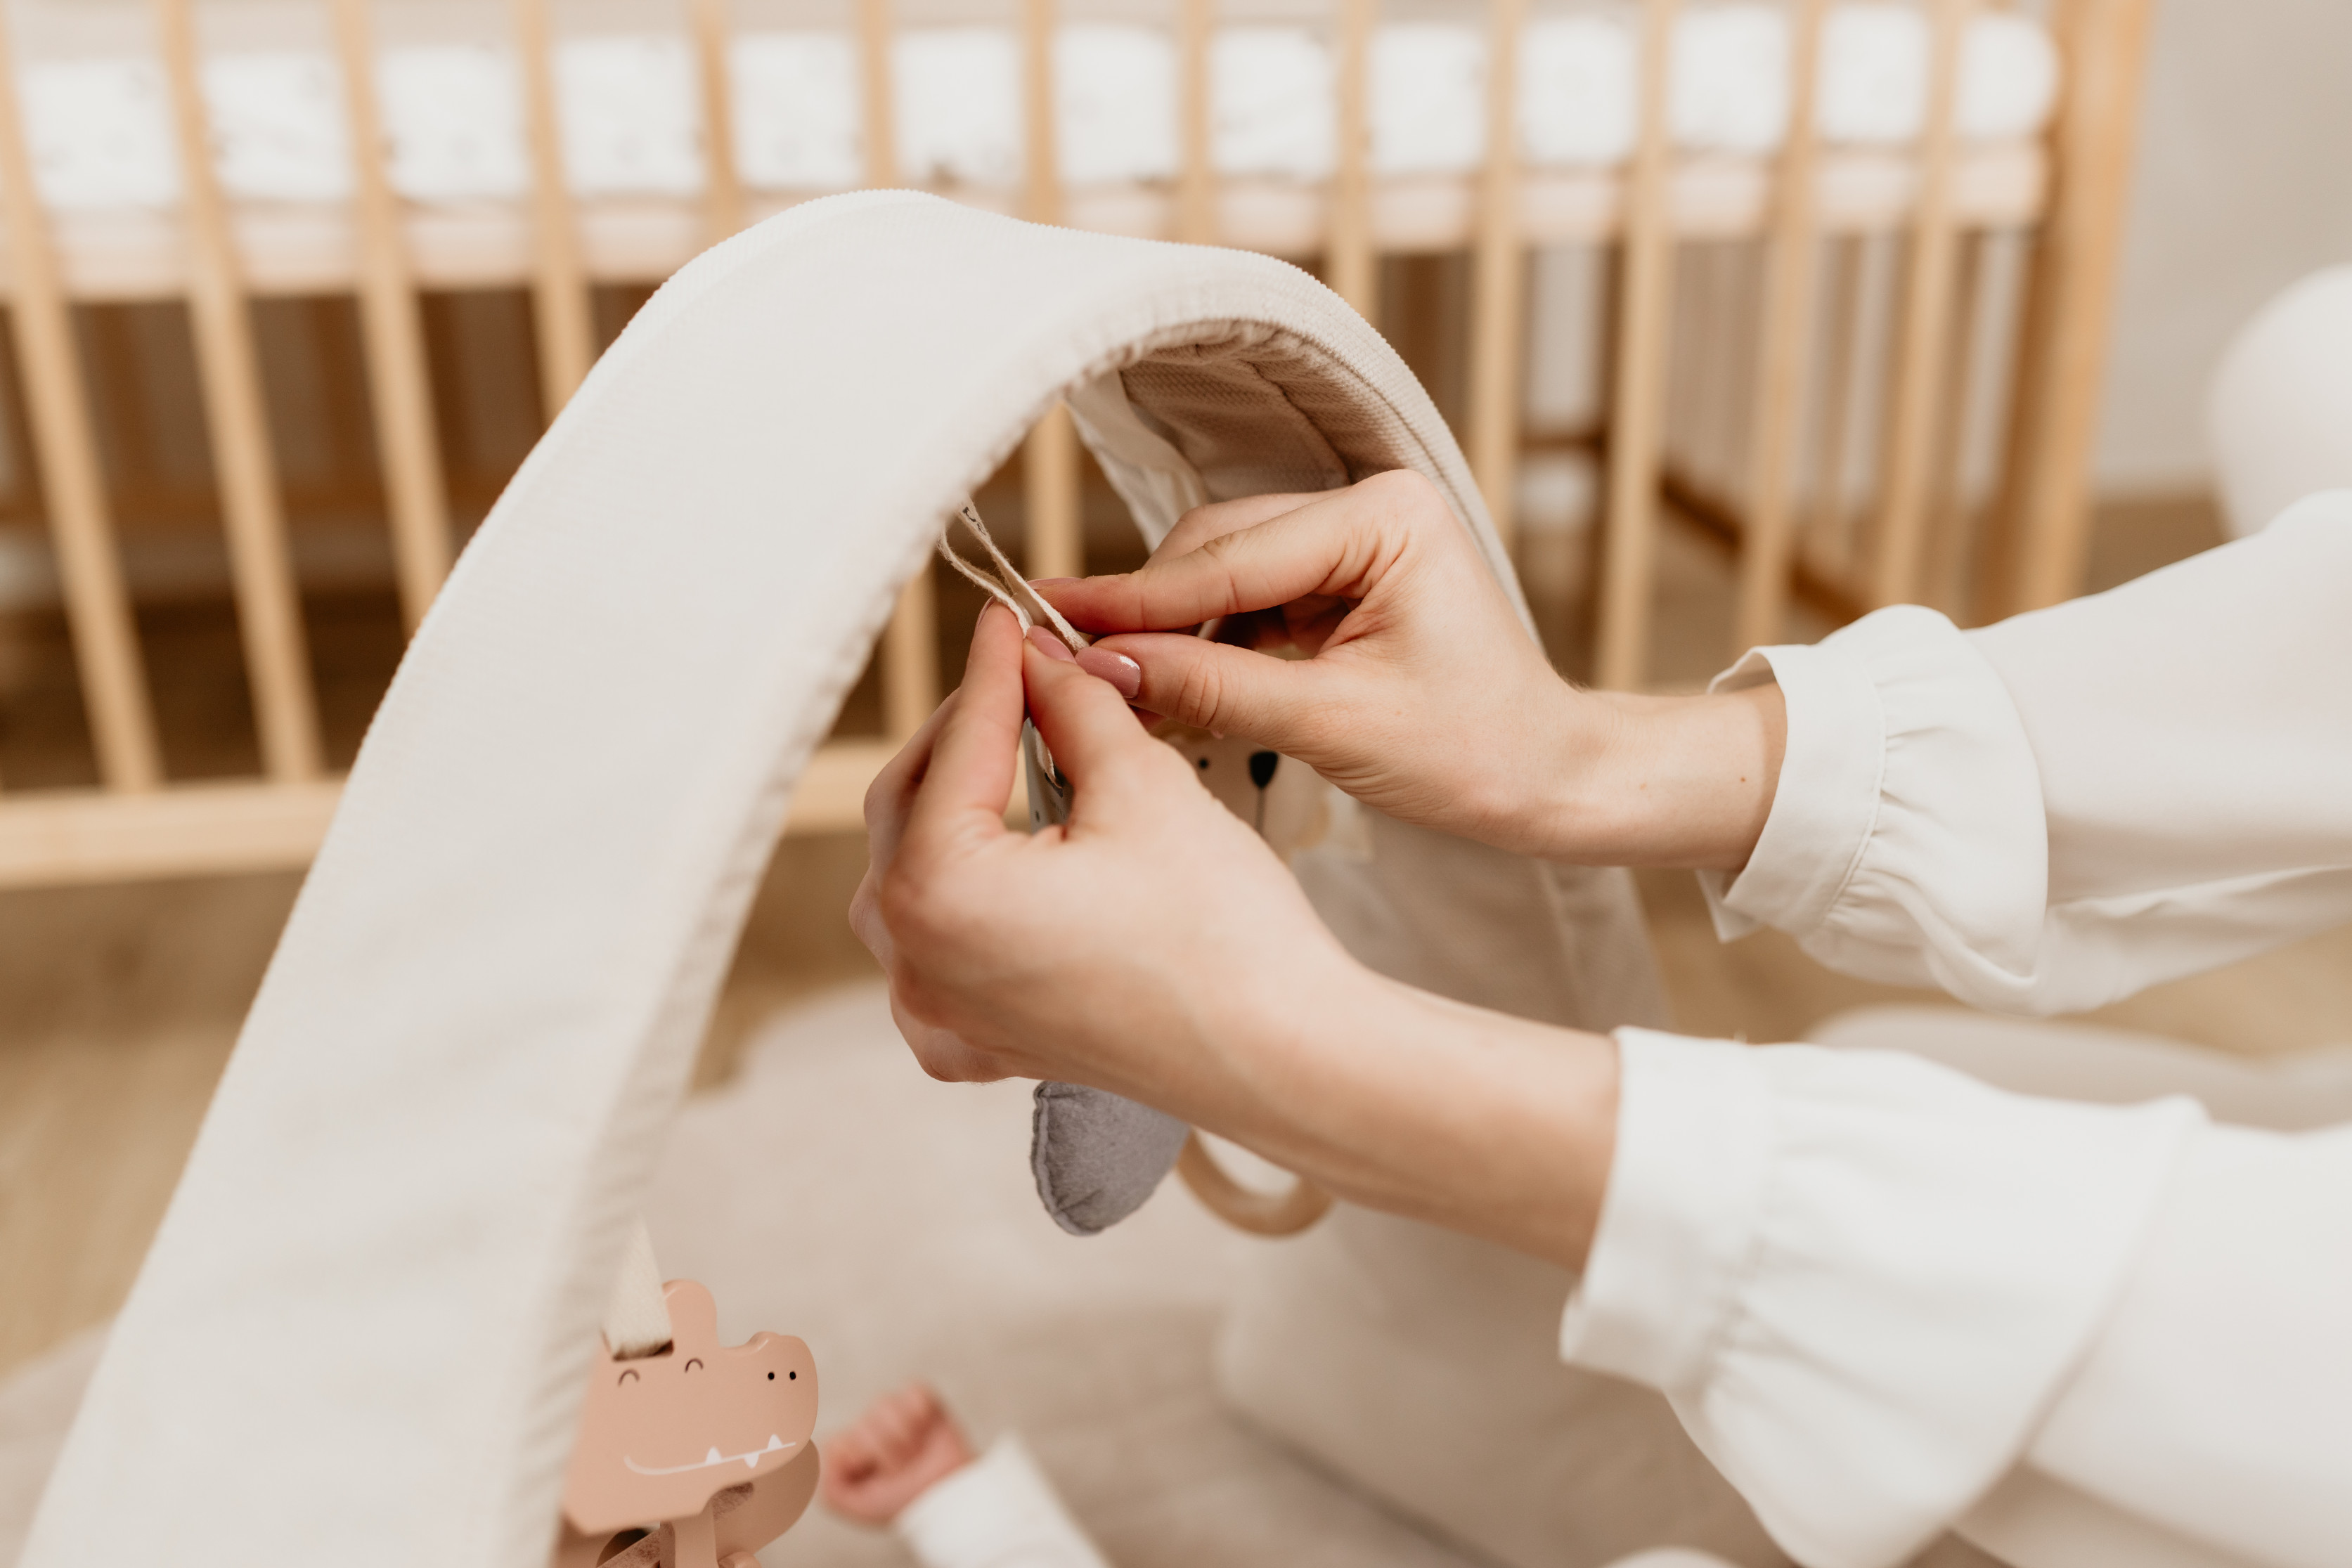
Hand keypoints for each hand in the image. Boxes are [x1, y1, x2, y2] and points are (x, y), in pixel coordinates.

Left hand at [820, 1383, 974, 1525]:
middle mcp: (870, 1430)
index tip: (873, 1478)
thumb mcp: (854, 1505)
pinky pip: (913, 1390)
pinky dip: (921, 1412)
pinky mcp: (923, 1403)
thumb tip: (832, 1450)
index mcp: (851, 1451)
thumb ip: (829, 1483)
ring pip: (884, 1405)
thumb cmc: (899, 1503)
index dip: (857, 1459)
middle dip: (885, 1453)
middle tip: (902, 1471)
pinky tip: (927, 1430)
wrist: (943, 1501)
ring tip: (916, 1454)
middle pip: (864, 1425)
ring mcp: (897, 1414)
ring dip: (903, 1436)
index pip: (838, 1441)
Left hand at [848, 603, 1357, 1107]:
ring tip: (1012, 752)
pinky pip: (934, 952)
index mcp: (939, 891)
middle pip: (910, 809)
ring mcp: (938, 1015)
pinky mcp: (975, 1046)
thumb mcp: (1143, 785)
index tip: (1016, 617)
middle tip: (1020, 674)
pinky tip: (1002, 863)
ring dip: (952, 813)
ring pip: (911, 879)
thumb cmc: (1224, 936)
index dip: (995, 668)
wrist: (1284, 1057)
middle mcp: (916, 963)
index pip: (959, 744)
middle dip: (966, 734)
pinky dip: (957, 899)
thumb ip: (1074, 704)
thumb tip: (1042, 657)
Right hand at [1041, 469, 1784, 869]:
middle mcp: (1368, 505)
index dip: (1136, 599)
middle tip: (1073, 668)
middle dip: (1152, 617)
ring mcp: (1352, 540)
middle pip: (1216, 550)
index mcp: (1384, 516)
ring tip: (1125, 695)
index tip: (1050, 617)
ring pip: (1221, 576)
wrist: (1547, 780)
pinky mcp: (1339, 580)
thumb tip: (1106, 666)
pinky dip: (1210, 649)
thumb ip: (1216, 689)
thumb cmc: (1473, 753)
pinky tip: (1178, 694)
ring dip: (1177, 636)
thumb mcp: (1335, 725)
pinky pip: (1246, 604)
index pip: (1232, 559)